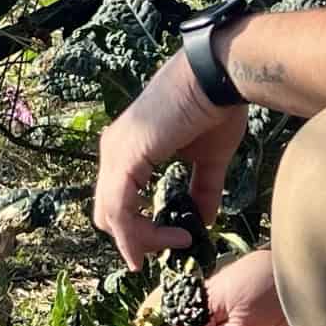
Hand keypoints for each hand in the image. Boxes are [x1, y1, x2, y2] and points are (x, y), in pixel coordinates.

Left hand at [92, 48, 246, 270]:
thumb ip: (201, 189)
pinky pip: (119, 209)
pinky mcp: (125, 157)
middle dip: (137, 239)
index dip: (139, 229)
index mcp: (127, 147)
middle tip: (171, 248)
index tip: (175, 241)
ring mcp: (116, 152)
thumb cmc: (214, 107)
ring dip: (141, 240)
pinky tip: (168, 239)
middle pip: (108, 212)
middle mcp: (114, 148)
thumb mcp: (208, 159)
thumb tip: (203, 221)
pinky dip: (138, 233)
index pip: (118, 200)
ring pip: (111, 216)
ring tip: (176, 243)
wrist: (218, 77)